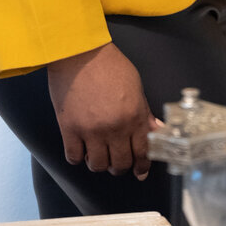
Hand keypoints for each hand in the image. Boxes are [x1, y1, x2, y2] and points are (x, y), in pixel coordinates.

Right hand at [46, 43, 159, 178]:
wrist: (79, 53)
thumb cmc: (109, 64)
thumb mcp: (135, 85)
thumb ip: (145, 112)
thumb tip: (156, 130)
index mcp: (134, 116)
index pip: (142, 152)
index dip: (142, 166)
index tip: (139, 171)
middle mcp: (115, 128)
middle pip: (120, 163)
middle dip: (120, 167)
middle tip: (117, 163)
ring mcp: (91, 131)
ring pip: (98, 165)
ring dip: (99, 164)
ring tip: (98, 155)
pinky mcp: (69, 129)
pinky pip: (74, 157)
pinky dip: (78, 158)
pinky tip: (80, 150)